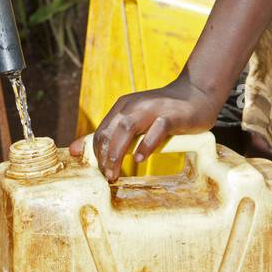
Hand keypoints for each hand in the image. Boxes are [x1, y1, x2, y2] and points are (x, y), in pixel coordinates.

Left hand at [69, 71, 221, 180]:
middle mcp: (135, 105)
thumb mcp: (136, 120)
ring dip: (118, 152)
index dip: (97, 154)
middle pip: (111, 131)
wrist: (197, 94)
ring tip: (116, 173)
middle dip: (105, 156)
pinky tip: (140, 159)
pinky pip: (156, 129)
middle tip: (107, 177)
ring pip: (128, 128)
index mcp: (123, 107)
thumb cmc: (164, 112)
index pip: (102, 132)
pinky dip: (146, 144)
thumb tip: (75, 150)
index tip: (100, 173)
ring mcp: (154, 108)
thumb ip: (111, 134)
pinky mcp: (172, 115)